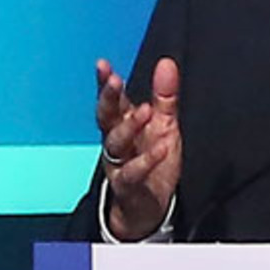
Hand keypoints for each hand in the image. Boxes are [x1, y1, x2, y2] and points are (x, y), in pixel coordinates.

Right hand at [95, 57, 181, 240]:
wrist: (148, 206)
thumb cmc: (153, 160)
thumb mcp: (164, 123)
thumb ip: (165, 96)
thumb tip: (167, 63)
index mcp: (123, 123)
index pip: (113, 100)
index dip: (106, 83)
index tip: (102, 65)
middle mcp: (116, 141)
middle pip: (106, 117)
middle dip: (108, 98)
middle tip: (114, 81)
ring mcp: (119, 163)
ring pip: (115, 143)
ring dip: (129, 126)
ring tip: (145, 111)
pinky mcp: (128, 185)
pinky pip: (133, 172)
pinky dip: (147, 160)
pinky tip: (161, 148)